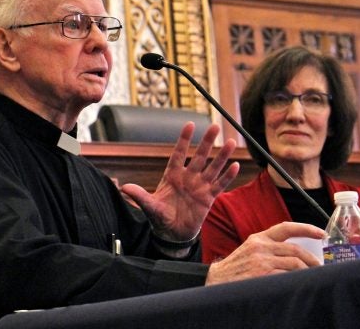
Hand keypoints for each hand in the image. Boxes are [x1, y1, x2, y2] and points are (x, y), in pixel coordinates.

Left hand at [120, 122, 238, 240]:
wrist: (173, 234)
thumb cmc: (160, 218)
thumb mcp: (149, 206)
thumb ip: (140, 196)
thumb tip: (124, 188)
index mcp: (172, 176)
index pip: (178, 154)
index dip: (184, 140)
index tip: (190, 124)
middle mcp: (188, 178)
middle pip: (199, 156)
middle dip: (207, 142)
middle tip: (215, 126)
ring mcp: (199, 187)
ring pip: (213, 167)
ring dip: (221, 155)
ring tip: (230, 142)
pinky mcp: (208, 198)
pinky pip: (220, 185)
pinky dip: (227, 176)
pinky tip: (235, 165)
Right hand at [205, 222, 325, 284]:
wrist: (216, 281)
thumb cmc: (236, 269)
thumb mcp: (250, 251)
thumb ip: (269, 248)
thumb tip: (297, 254)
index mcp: (259, 238)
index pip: (286, 228)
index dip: (306, 228)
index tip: (321, 233)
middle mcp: (261, 246)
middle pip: (295, 249)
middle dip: (312, 259)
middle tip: (320, 266)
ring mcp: (261, 261)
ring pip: (295, 263)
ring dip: (307, 271)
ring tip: (312, 277)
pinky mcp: (262, 275)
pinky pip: (287, 276)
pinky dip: (297, 279)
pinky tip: (299, 283)